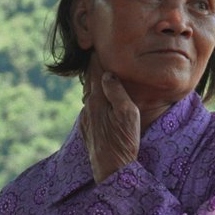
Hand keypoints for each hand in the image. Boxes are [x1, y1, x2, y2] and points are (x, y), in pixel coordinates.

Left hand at [80, 54, 140, 183]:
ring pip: (88, 93)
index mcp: (98, 100)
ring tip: (98, 69)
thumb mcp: (128, 115)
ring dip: (93, 80)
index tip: (98, 42)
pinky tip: (98, 96)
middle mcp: (88, 107)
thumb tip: (107, 74)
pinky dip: (93, 96)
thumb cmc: (124, 142)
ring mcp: (86, 119)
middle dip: (93, 65)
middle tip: (96, 50)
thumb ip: (117, 92)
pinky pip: (90, 106)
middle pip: (89, 80)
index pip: (96, 72)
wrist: (111, 171)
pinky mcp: (87, 129)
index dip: (98, 56)